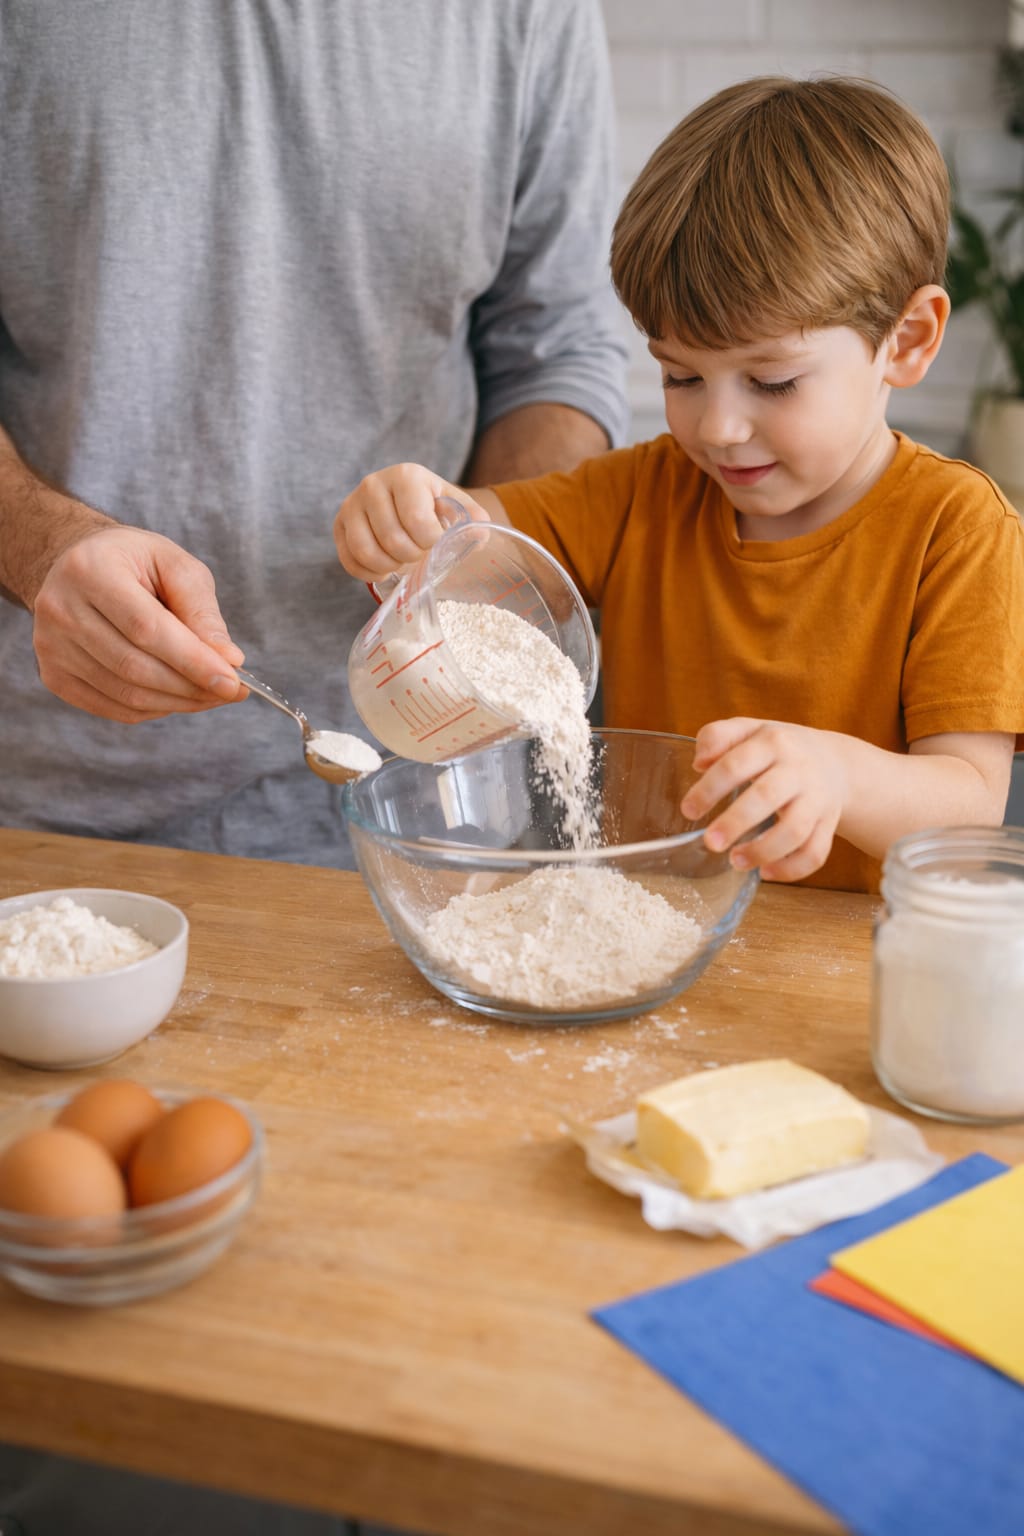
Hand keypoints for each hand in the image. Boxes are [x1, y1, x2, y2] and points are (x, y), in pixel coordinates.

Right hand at [32, 525, 245, 722]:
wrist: (77, 565)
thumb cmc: (134, 563)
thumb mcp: (175, 565)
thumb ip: (201, 610)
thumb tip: (228, 660)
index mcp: (90, 570)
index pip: (146, 629)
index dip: (193, 661)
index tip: (233, 681)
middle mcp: (60, 609)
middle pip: (135, 667)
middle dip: (191, 687)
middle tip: (230, 691)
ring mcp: (51, 646)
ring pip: (126, 694)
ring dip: (177, 702)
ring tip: (209, 694)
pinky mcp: (53, 675)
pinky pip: (112, 707)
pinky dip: (153, 709)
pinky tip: (176, 696)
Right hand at [334, 463, 490, 580]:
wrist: (403, 498)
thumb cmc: (431, 505)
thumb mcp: (455, 505)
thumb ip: (472, 519)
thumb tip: (478, 537)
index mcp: (406, 475)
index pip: (418, 521)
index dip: (431, 543)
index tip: (436, 540)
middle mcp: (373, 484)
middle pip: (393, 540)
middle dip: (412, 556)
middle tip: (420, 553)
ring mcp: (351, 504)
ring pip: (366, 552)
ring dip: (390, 566)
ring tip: (402, 561)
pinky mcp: (338, 525)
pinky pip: (350, 561)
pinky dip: (369, 573)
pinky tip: (385, 568)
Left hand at [680, 718, 846, 881]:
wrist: (834, 761)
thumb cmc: (779, 749)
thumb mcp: (749, 730)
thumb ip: (718, 737)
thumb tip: (699, 763)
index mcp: (772, 743)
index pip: (736, 764)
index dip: (710, 788)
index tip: (688, 810)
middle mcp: (797, 770)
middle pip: (767, 796)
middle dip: (736, 822)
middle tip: (711, 842)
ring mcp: (816, 799)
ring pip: (795, 830)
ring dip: (764, 851)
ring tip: (735, 861)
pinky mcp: (828, 825)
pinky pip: (815, 852)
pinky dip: (792, 869)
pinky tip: (766, 872)